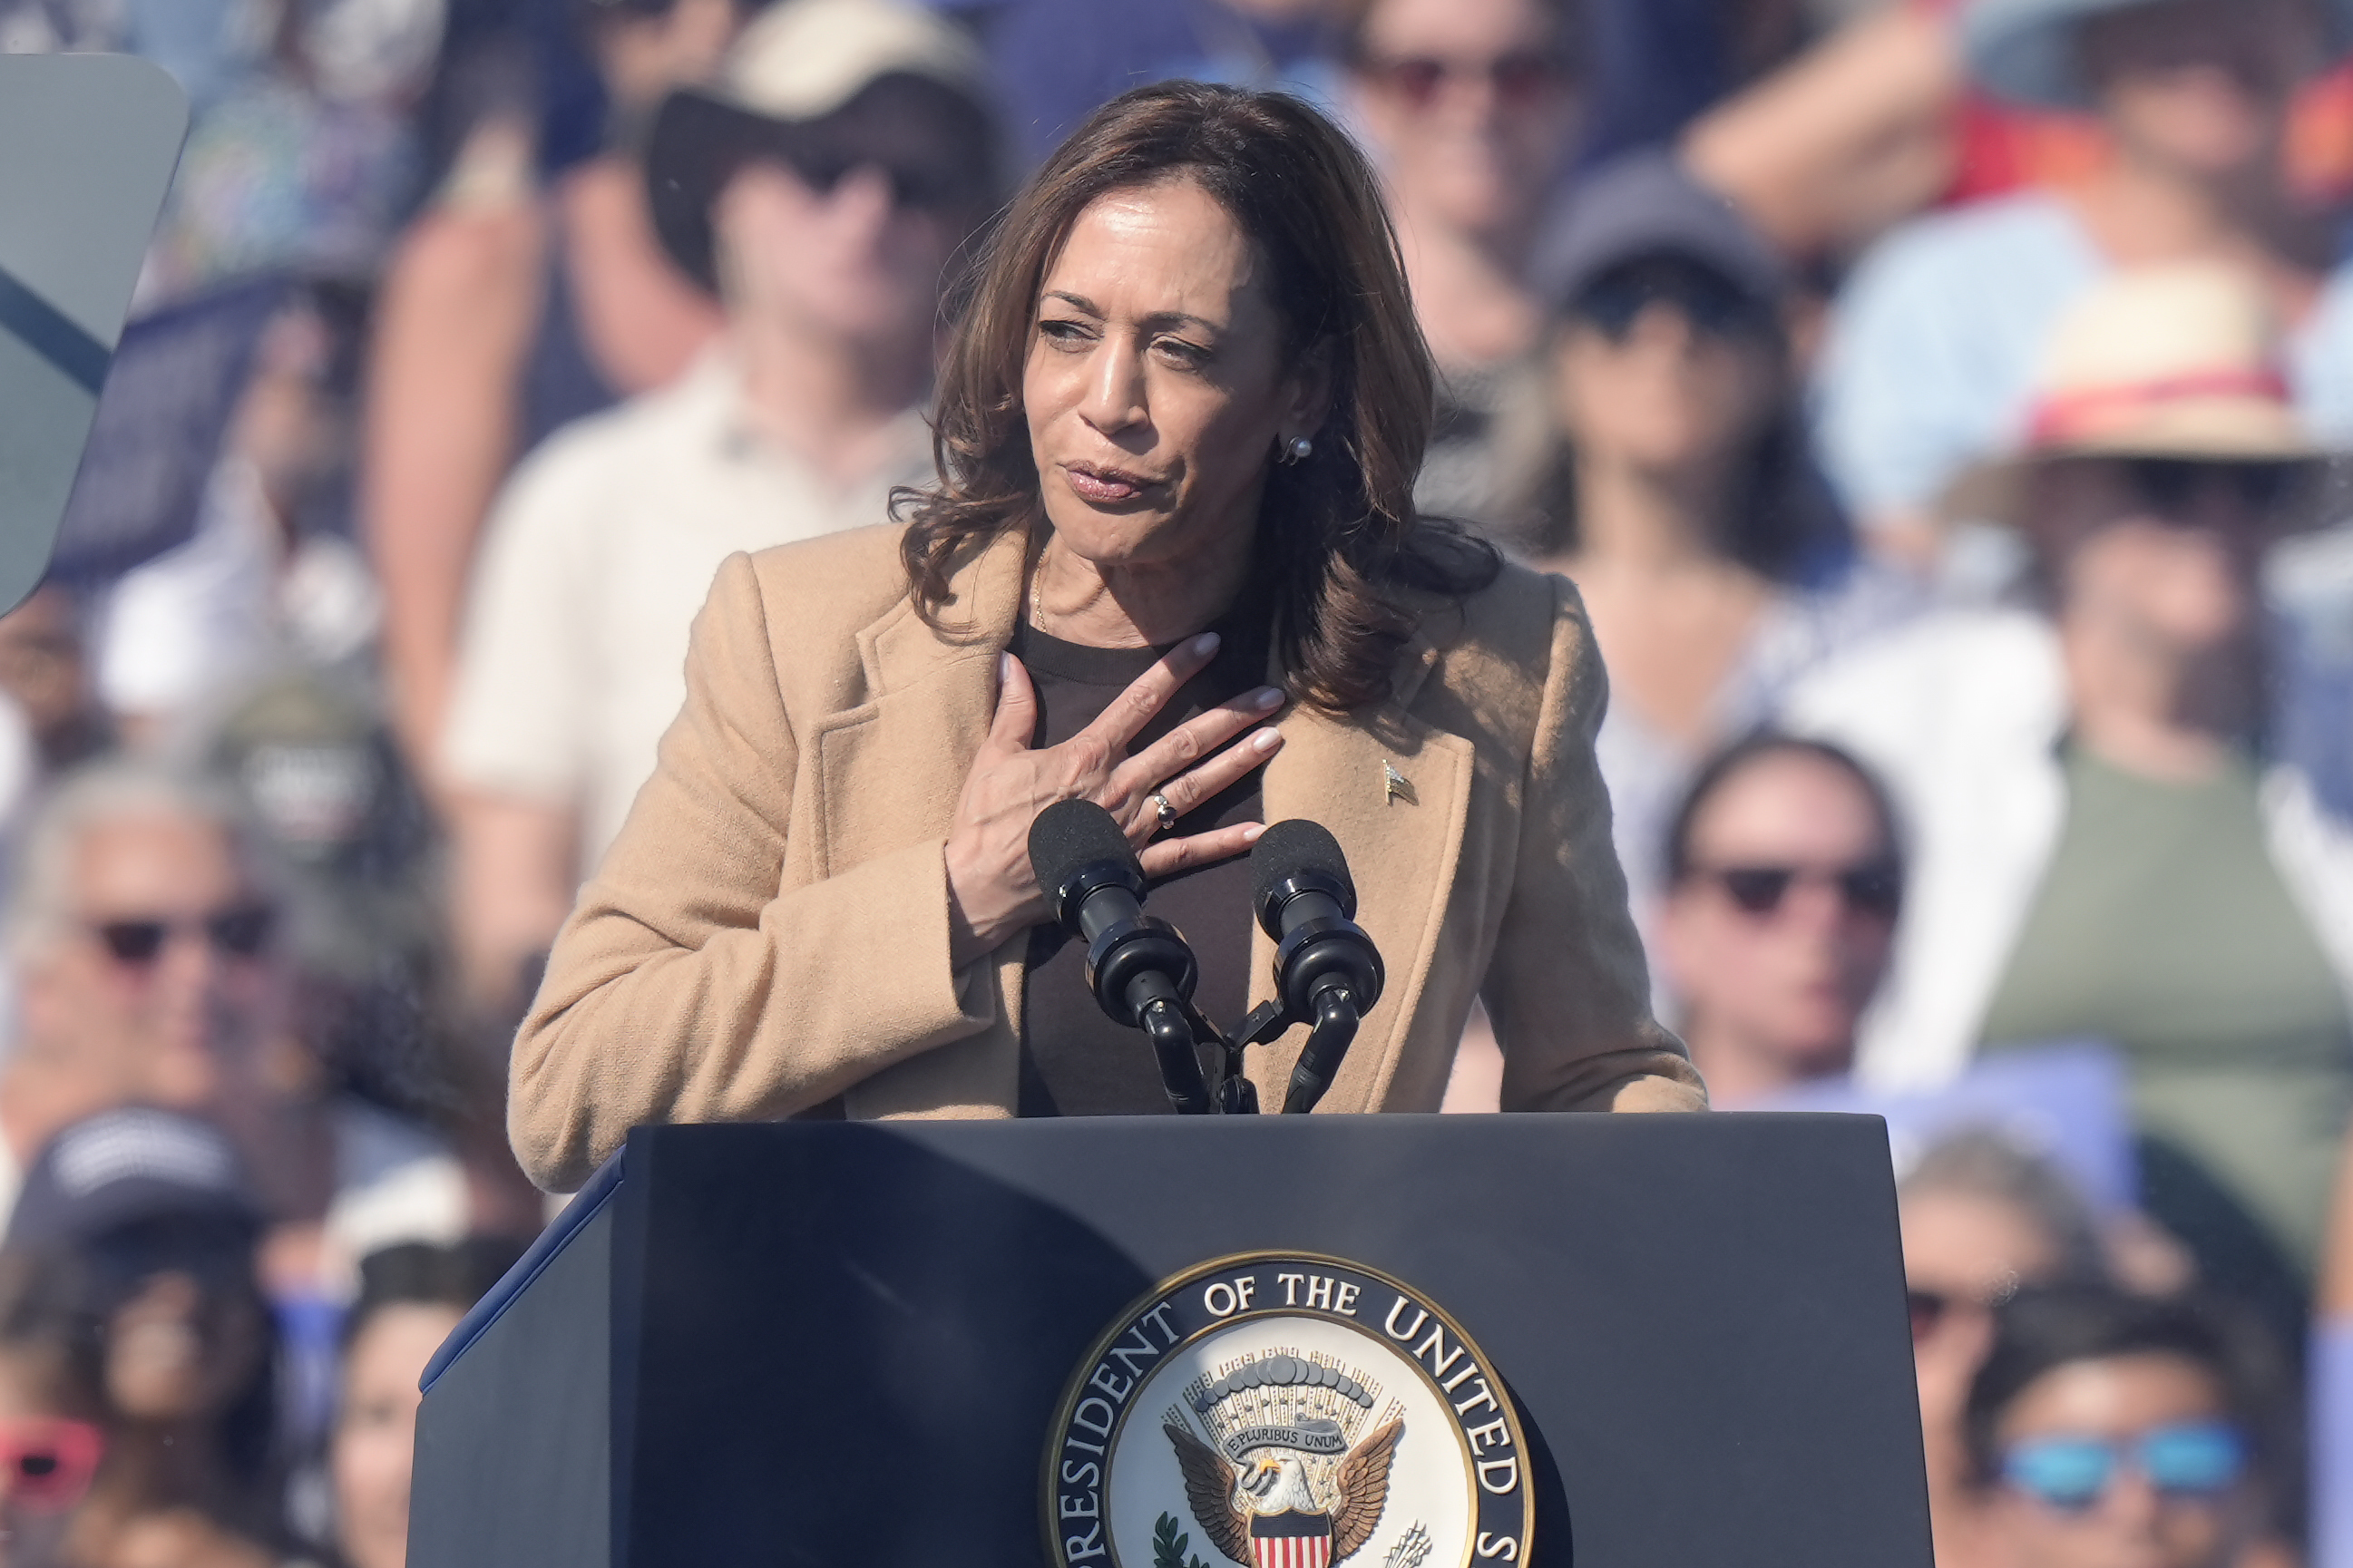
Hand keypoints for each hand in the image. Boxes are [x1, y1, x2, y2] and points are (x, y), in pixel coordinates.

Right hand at [943, 632, 1285, 962]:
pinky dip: (1222, 844)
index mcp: (1086, 755)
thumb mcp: (993, 757)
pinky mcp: (1131, 866)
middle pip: (1184, 743)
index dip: (1178, 669)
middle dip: (1231, 716)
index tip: (1212, 644)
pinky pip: (1184, 854)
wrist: (981, 888)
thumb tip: (1011, 662)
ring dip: (1237, 764)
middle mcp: (1118, 786)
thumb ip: (1013, 709)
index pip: (1140, 700)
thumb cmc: (984, 824)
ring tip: (1275, 741)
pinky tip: (1257, 831)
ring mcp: (1130, 828)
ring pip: (1194, 789)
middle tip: (1273, 696)